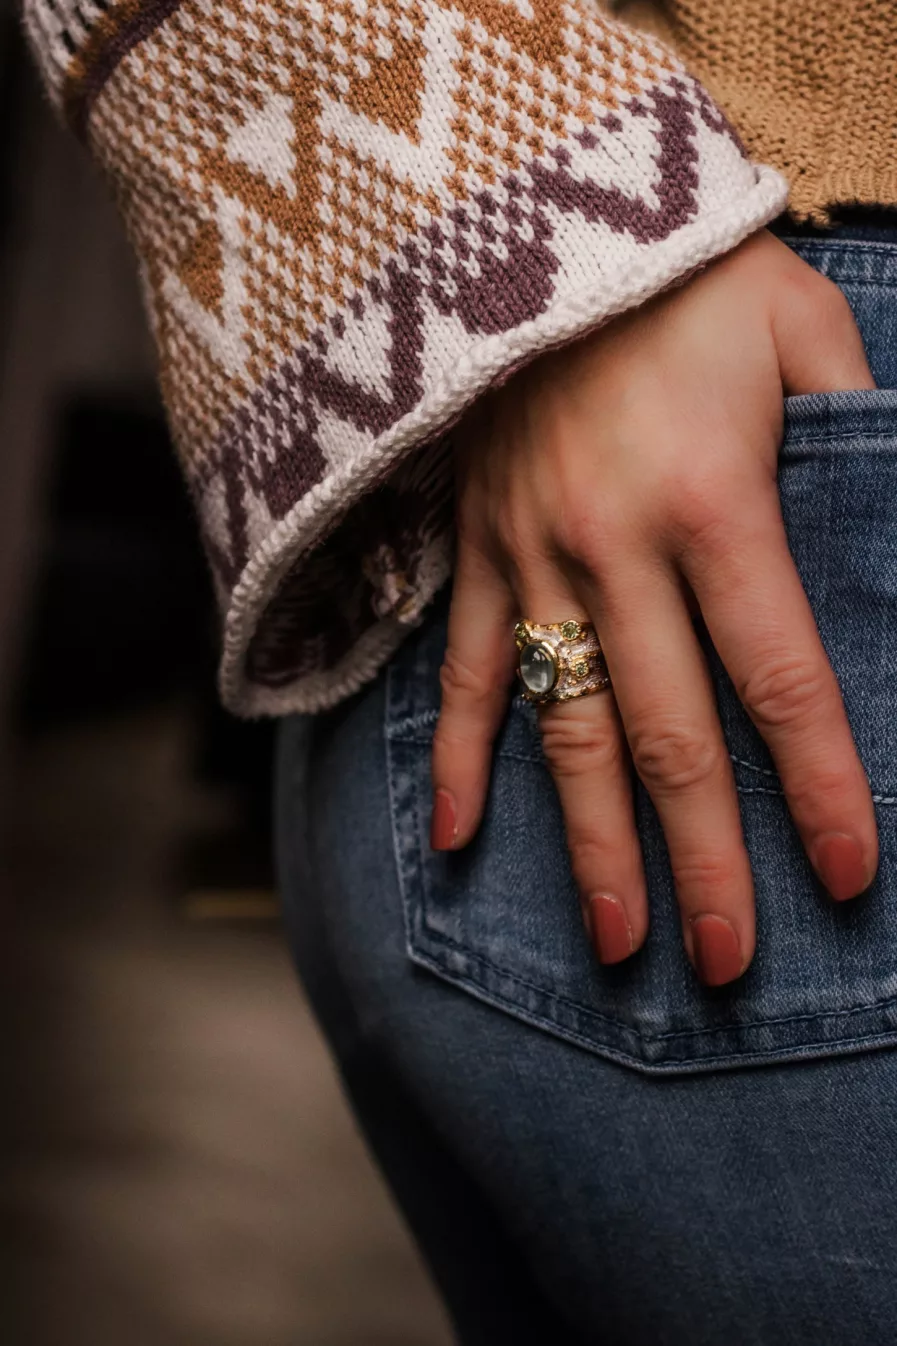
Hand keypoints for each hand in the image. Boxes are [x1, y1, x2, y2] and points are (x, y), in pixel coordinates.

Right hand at [430, 229, 877, 985]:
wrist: (527, 212)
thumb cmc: (682, 270)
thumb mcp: (800, 324)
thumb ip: (860, 424)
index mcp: (714, 502)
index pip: (778, 677)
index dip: (817, 785)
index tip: (845, 877)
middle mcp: (615, 550)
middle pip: (668, 734)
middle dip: (704, 858)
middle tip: (728, 963)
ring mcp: (531, 559)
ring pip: (564, 727)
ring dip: (591, 843)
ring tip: (620, 943)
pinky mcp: (474, 550)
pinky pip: (459, 669)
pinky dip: (460, 758)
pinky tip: (461, 843)